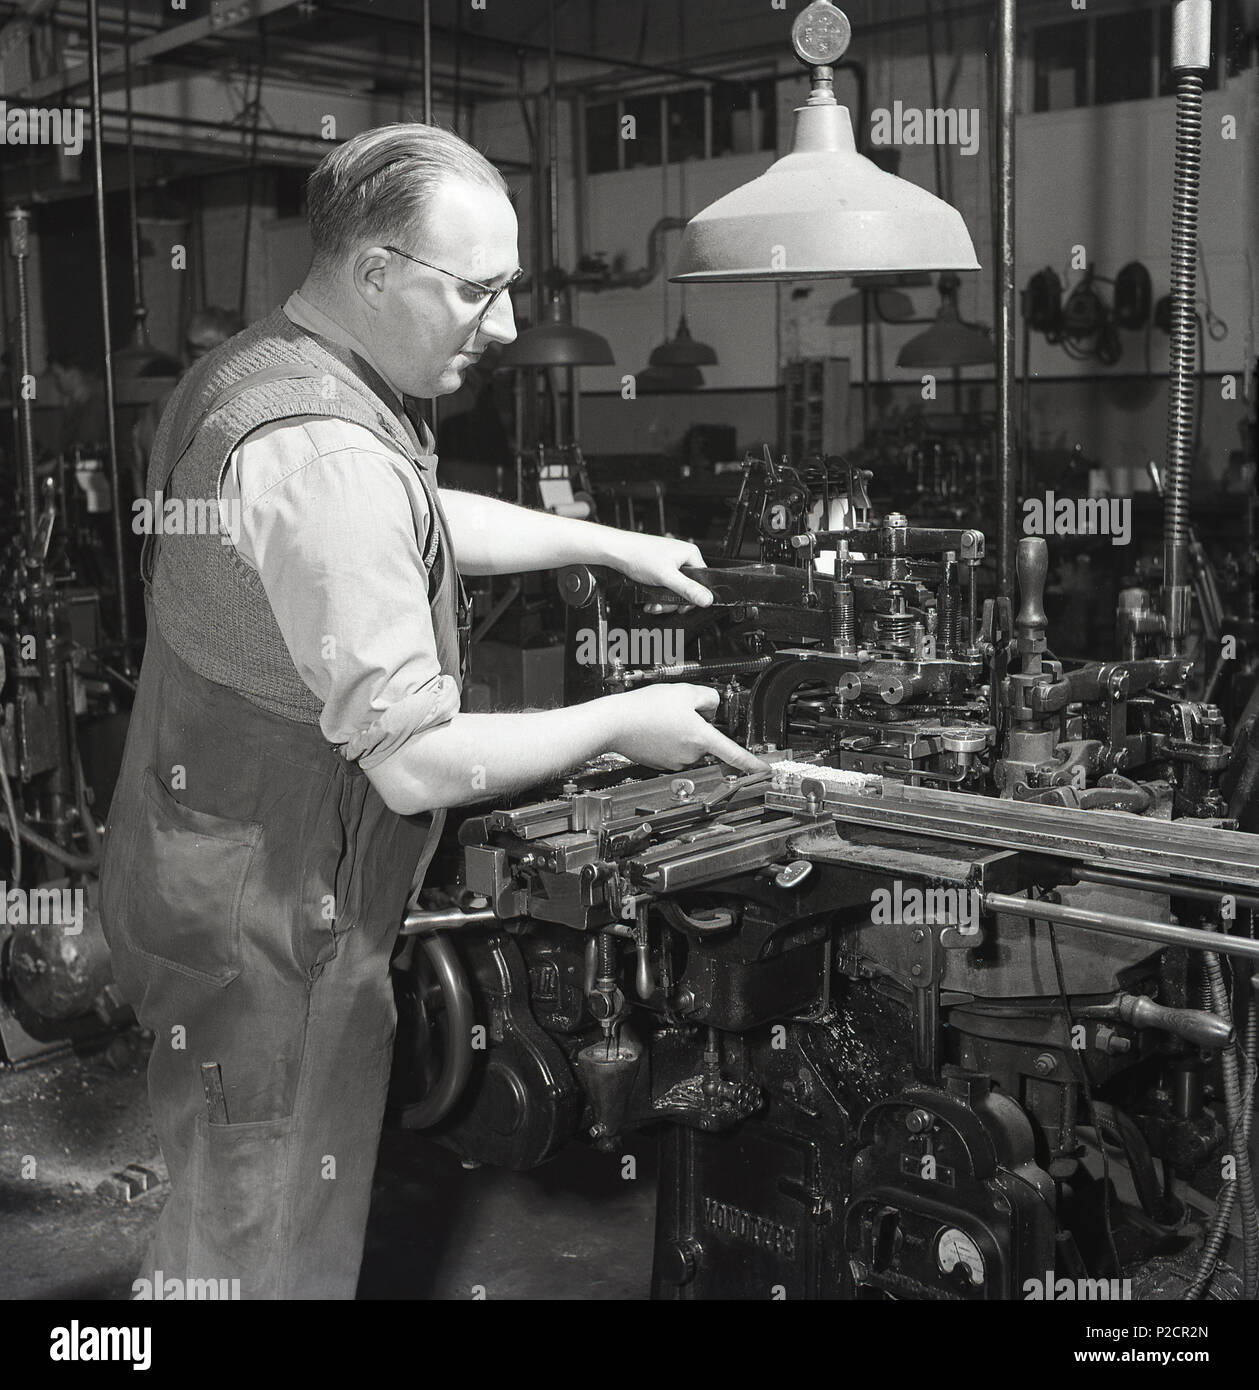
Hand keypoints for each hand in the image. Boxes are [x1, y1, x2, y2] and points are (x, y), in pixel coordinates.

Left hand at [603, 531, 712, 608]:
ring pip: (674, 590)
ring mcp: (670, 563)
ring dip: (663, 601)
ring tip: (653, 604)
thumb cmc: (638, 555)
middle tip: (662, 606)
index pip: (702, 582)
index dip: (692, 597)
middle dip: (673, 601)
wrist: (616, 551)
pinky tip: (650, 601)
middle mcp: (682, 557)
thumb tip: (707, 599)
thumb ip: (688, 589)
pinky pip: (664, 587)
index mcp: (690, 554)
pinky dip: (657, 596)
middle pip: (687, 588)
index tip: (681, 607)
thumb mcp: (666, 576)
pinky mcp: (660, 568)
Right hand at [609, 684, 766, 773]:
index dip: (753, 763)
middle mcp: (691, 754)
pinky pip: (674, 749)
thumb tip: (712, 708)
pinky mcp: (661, 762)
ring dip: (683, 732)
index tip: (764, 769)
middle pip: (707, 740)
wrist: (615, 723)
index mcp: (701, 738)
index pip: (735, 754)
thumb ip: (708, 698)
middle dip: (700, 725)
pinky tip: (654, 727)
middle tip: (679, 710)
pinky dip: (668, 738)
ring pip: (689, 744)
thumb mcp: (685, 691)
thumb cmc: (645, 708)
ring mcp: (675, 761)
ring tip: (662, 718)